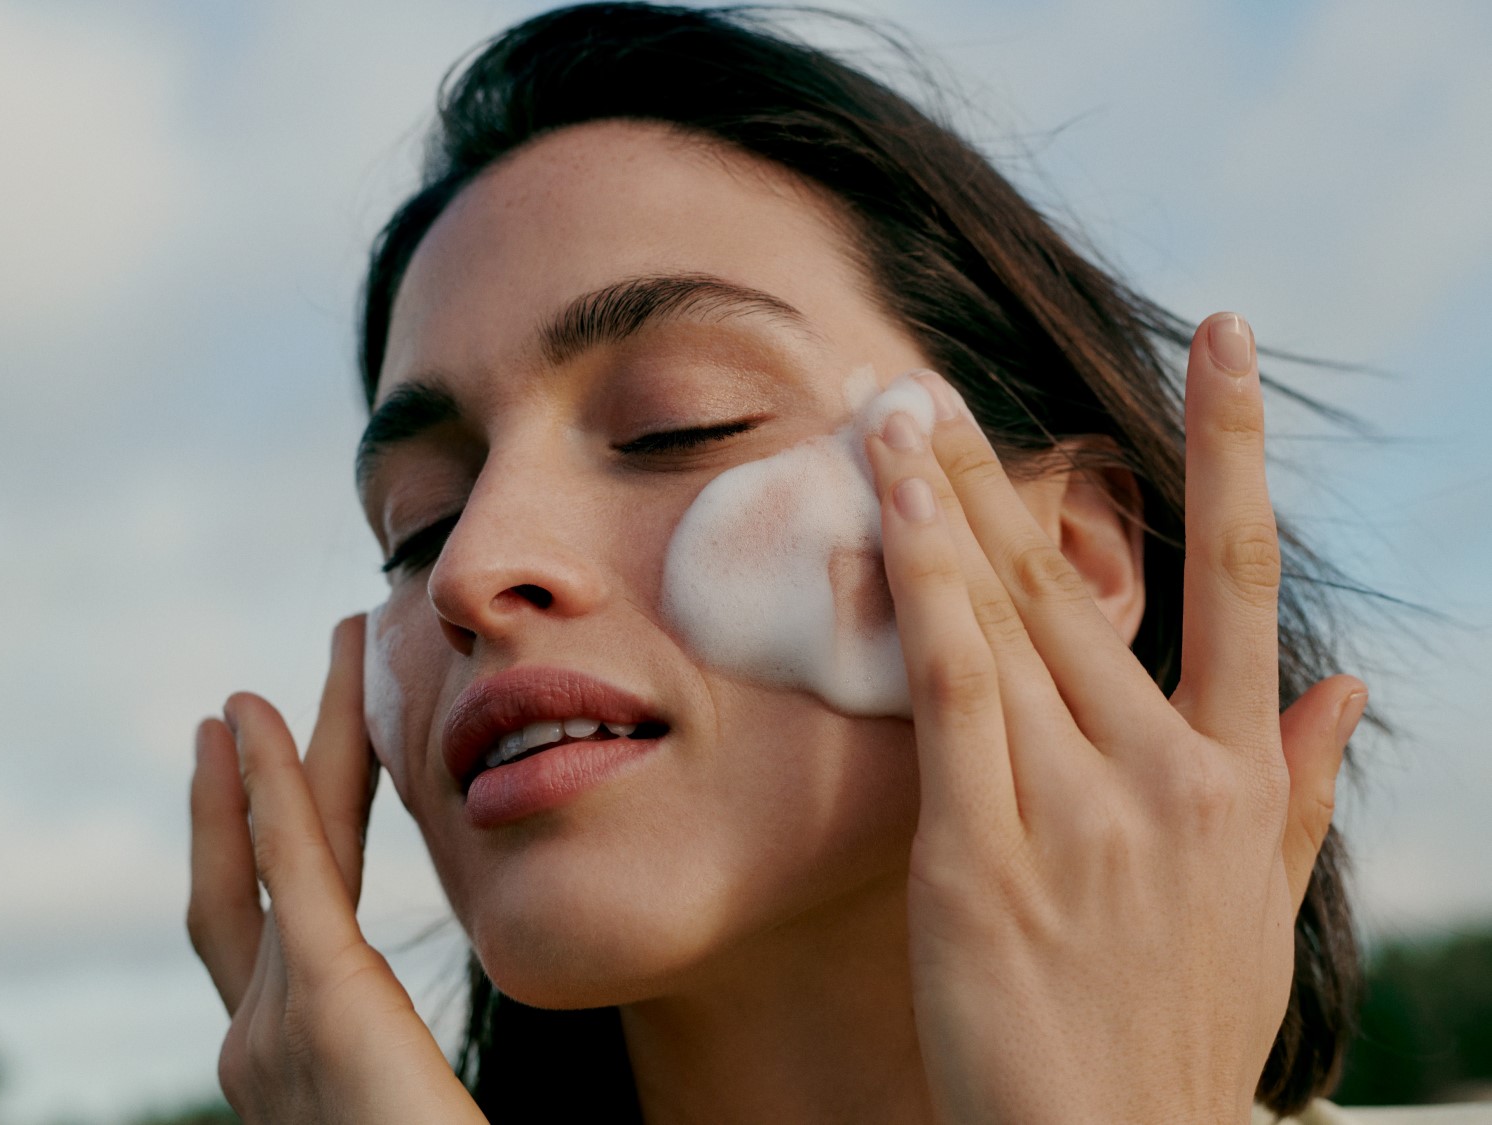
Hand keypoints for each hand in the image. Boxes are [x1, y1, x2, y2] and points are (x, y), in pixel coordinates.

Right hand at [187, 616, 484, 1123]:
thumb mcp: (406, 1108)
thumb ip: (397, 1062)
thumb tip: (433, 1034)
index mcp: (292, 1058)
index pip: (276, 916)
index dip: (262, 834)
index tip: (271, 760)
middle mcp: (259, 1035)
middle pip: (259, 874)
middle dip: (257, 782)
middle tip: (261, 694)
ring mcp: (275, 1020)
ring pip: (275, 854)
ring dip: (272, 760)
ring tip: (266, 686)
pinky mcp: (322, 1000)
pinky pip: (288, 870)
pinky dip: (265, 790)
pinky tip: (256, 721)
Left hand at [867, 314, 1365, 1124]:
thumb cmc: (1179, 1029)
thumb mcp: (1263, 911)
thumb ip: (1300, 793)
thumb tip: (1347, 692)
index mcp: (1237, 777)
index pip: (1244, 579)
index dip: (1231, 447)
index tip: (1216, 340)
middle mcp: (1165, 775)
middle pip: (1080, 583)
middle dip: (1007, 472)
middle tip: (935, 384)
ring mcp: (1076, 812)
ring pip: (1009, 620)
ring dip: (949, 506)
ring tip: (894, 413)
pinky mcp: (982, 859)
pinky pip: (954, 697)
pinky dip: (924, 596)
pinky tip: (892, 515)